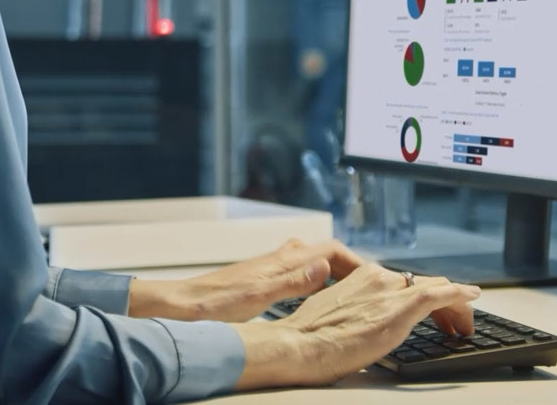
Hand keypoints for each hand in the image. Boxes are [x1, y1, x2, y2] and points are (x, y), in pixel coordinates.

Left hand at [129, 238, 366, 322]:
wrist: (182, 306)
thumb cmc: (215, 303)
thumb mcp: (259, 296)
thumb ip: (293, 281)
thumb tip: (326, 266)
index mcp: (282, 260)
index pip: (331, 250)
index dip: (355, 261)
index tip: (374, 277)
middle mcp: (277, 258)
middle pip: (323, 251)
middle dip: (347, 264)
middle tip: (366, 285)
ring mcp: (268, 267)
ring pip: (309, 260)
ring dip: (330, 270)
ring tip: (346, 291)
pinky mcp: (259, 278)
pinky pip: (297, 272)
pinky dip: (313, 279)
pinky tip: (311, 297)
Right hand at [230, 264, 480, 389]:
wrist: (297, 344)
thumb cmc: (306, 337)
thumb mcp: (333, 313)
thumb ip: (354, 308)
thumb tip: (364, 318)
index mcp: (362, 277)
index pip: (402, 283)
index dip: (421, 296)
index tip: (429, 312)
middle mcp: (379, 277)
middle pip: (422, 285)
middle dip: (442, 304)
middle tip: (450, 324)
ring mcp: (390, 291)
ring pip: (435, 290)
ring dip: (453, 307)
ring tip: (462, 326)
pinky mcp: (399, 308)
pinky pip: (440, 295)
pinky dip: (459, 294)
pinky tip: (472, 298)